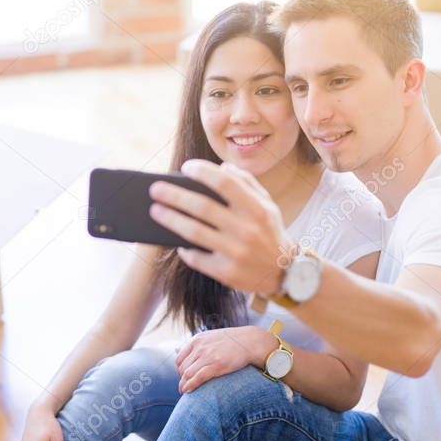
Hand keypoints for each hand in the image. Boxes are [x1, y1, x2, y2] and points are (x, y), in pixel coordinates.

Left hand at [149, 159, 293, 295]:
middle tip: (155, 189)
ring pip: (194, 232)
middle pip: (202, 206)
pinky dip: (183, 248)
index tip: (186, 168)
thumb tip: (222, 167)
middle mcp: (247, 230)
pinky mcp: (227, 273)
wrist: (285, 273)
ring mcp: (236, 253)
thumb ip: (247, 183)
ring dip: (170, 219)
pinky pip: (197, 258)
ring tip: (155, 210)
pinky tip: (175, 240)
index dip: (202, 172)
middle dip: (174, 195)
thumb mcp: (268, 205)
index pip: (225, 182)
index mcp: (257, 209)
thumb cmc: (270, 233)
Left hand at [176, 326, 276, 392]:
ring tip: (184, 391)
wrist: (250, 341)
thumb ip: (192, 344)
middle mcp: (200, 347)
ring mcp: (207, 356)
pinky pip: (197, 378)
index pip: (179, 357)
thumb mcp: (209, 337)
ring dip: (183, 384)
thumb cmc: (231, 340)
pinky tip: (188, 391)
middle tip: (185, 385)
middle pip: (182, 367)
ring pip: (187, 374)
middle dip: (181, 378)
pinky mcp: (216, 366)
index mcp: (197, 340)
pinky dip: (190, 386)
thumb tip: (175, 349)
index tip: (183, 376)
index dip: (179, 369)